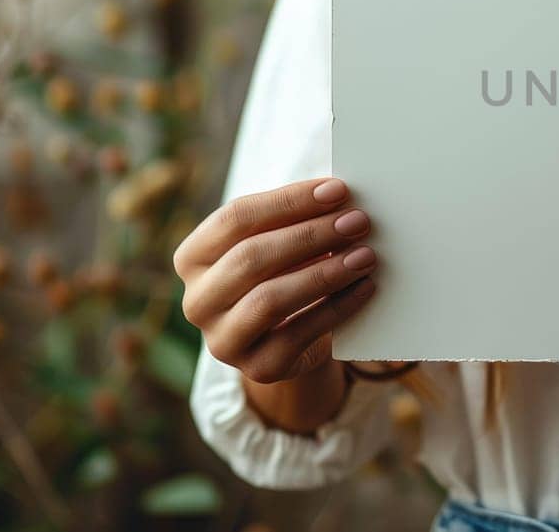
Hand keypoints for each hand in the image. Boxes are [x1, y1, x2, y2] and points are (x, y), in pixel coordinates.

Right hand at [174, 178, 376, 383]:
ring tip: (365, 255)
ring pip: (269, 300)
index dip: (288, 202)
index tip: (337, 190)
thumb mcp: (280, 244)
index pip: (234, 219)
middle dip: (310, 235)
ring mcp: (223, 339)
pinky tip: (365, 286)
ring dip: (324, 273)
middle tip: (358, 221)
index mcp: (193, 258)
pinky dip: (337, 308)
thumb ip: (296, 219)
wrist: (288, 340)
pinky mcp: (257, 368)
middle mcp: (198, 300)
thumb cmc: (284, 274)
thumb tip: (341, 195)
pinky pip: (298, 335)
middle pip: (250, 258)